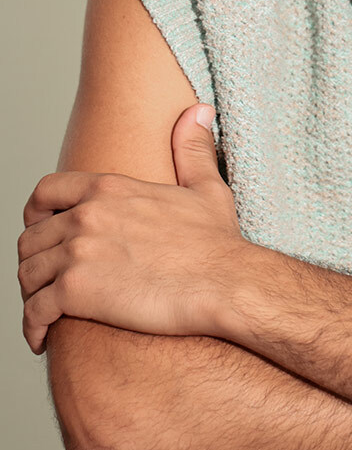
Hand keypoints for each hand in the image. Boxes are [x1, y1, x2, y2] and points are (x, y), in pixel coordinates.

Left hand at [17, 104, 249, 352]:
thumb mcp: (205, 187)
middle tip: (48, 282)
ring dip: (31, 295)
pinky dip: (31, 326)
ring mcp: (78, 252)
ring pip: (27, 274)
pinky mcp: (76, 292)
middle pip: (30, 238)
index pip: (45, 192)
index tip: (41, 230)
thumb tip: (198, 112)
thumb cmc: (219, 244)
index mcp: (109, 189)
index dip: (35, 213)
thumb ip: (191, 149)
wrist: (226, 283)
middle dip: (34, 262)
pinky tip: (42, 337)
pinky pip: (34, 311)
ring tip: (45, 312)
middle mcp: (86, 215)